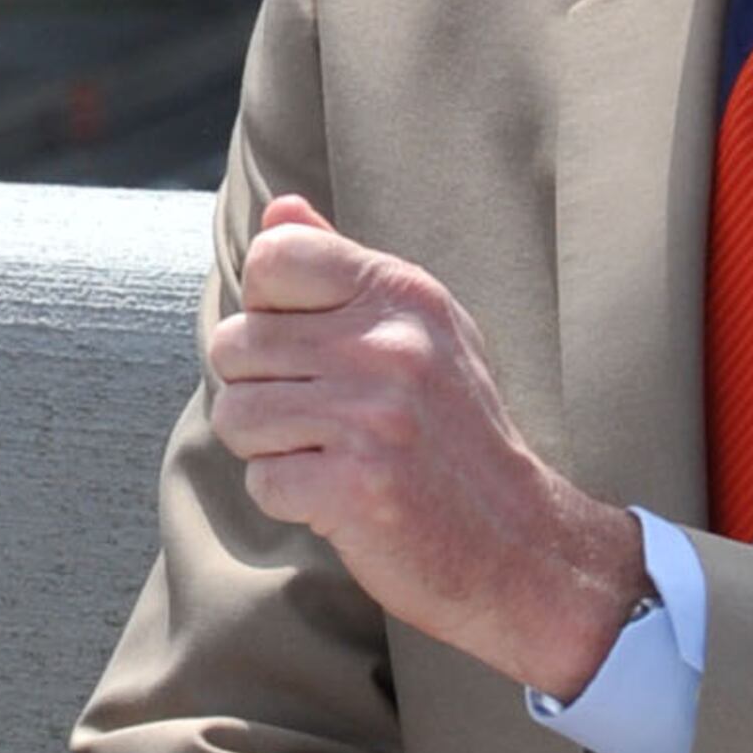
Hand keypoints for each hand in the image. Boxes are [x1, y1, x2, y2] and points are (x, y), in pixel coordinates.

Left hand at [205, 197, 647, 697]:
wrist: (518, 544)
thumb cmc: (453, 434)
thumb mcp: (419, 330)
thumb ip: (342, 268)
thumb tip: (278, 208)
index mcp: (403, 293)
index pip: (273, 256)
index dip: (265, 308)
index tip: (305, 347)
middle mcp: (389, 344)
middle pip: (235, 343)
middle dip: (259, 389)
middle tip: (320, 420)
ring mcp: (372, 416)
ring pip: (234, 414)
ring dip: (268, 449)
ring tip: (330, 457)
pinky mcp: (354, 485)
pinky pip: (260, 480)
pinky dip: (288, 500)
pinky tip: (340, 498)